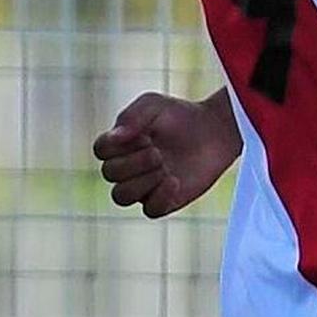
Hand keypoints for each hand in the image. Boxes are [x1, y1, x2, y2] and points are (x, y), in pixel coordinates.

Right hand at [92, 90, 241, 218]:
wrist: (215, 130)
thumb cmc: (181, 115)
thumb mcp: (155, 105)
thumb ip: (132, 116)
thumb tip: (115, 137)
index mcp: (122, 144)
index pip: (101, 150)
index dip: (118, 145)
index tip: (144, 134)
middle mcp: (129, 168)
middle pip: (110, 174)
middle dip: (134, 163)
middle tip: (158, 152)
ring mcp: (145, 186)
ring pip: (122, 197)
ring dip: (142, 181)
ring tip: (165, 167)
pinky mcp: (164, 200)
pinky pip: (150, 211)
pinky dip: (159, 197)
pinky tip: (174, 181)